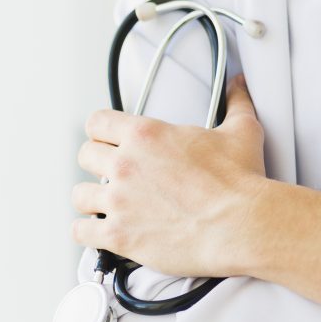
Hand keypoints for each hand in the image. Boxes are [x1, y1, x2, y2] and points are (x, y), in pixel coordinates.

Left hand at [71, 75, 268, 278]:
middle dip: (96, 164)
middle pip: (85, 156)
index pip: (97, 122)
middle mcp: (125, 165)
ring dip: (90, 200)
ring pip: (79, 195)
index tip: (107, 139)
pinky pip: (81, 232)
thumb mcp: (241, 132)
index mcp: (145, 135)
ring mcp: (118, 201)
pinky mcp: (119, 235)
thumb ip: (236, 103)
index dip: (101, 131)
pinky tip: (97, 232)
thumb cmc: (240, 183)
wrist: (240, 226)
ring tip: (104, 205)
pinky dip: (86, 233)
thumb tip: (238, 85)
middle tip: (110, 173)